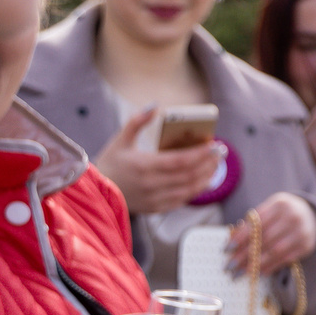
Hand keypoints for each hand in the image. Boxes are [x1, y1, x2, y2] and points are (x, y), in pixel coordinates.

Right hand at [92, 106, 225, 214]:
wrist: (95, 193)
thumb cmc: (109, 163)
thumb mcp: (120, 140)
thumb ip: (137, 121)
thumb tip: (155, 105)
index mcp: (144, 165)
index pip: (180, 160)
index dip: (200, 154)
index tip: (214, 145)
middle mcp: (151, 184)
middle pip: (189, 174)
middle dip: (208, 163)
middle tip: (220, 153)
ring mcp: (154, 198)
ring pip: (189, 189)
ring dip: (206, 177)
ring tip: (215, 165)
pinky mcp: (155, 208)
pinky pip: (182, 200)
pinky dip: (195, 191)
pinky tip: (203, 180)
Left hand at [227, 191, 315, 271]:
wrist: (311, 215)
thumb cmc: (282, 214)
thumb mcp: (269, 210)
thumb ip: (253, 222)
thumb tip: (232, 241)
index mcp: (280, 204)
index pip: (257, 223)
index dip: (240, 237)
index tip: (226, 249)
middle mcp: (293, 217)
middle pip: (264, 239)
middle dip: (244, 254)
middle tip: (230, 266)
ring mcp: (302, 232)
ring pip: (275, 251)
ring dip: (256, 264)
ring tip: (241, 272)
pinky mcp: (307, 246)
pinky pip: (285, 259)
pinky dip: (270, 267)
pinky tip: (258, 272)